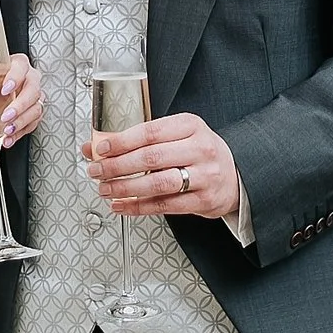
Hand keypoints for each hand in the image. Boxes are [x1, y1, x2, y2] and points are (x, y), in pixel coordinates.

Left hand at [0, 52, 42, 145]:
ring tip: (6, 131)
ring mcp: (33, 97)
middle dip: (20, 105)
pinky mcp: (33, 113)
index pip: (21, 67)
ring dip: (21, 122)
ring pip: (35, 109)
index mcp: (16, 65)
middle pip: (33, 90)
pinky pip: (32, 124)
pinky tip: (8, 139)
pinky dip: (20, 133)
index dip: (15, 77)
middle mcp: (29, 79)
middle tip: (5, 116)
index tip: (5, 89)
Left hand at [83, 111, 239, 218]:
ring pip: (157, 184)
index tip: (101, 149)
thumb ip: (138, 139)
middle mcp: (200, 149)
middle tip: (97, 170)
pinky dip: (138, 207)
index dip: (122, 141)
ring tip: (105, 189)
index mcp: (191, 126)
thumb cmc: (199, 152)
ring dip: (125, 188)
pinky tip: (122, 205)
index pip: (151, 132)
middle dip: (117, 166)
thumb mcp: (177, 135)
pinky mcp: (203, 200)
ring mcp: (204, 176)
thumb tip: (96, 146)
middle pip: (151, 158)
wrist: (236, 174)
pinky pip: (165, 205)